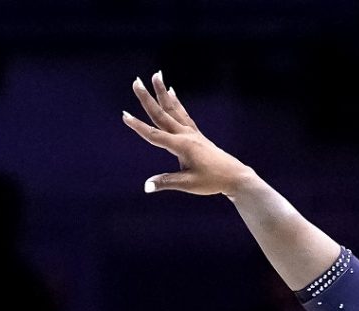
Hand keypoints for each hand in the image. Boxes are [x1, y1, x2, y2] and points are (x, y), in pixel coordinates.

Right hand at [122, 70, 252, 196]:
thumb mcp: (188, 184)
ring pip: (173, 108)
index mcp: (181, 146)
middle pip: (162, 114)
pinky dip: (176, 102)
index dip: (138, 126)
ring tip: (156, 75)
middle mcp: (185, 135)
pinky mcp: (196, 134)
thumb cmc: (212, 181)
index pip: (155, 135)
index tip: (124, 115)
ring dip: (163, 92)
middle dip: (147, 98)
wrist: (234, 176)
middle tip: (136, 81)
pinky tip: (171, 92)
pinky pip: (183, 114)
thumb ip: (166, 182)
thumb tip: (146, 186)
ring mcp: (192, 132)